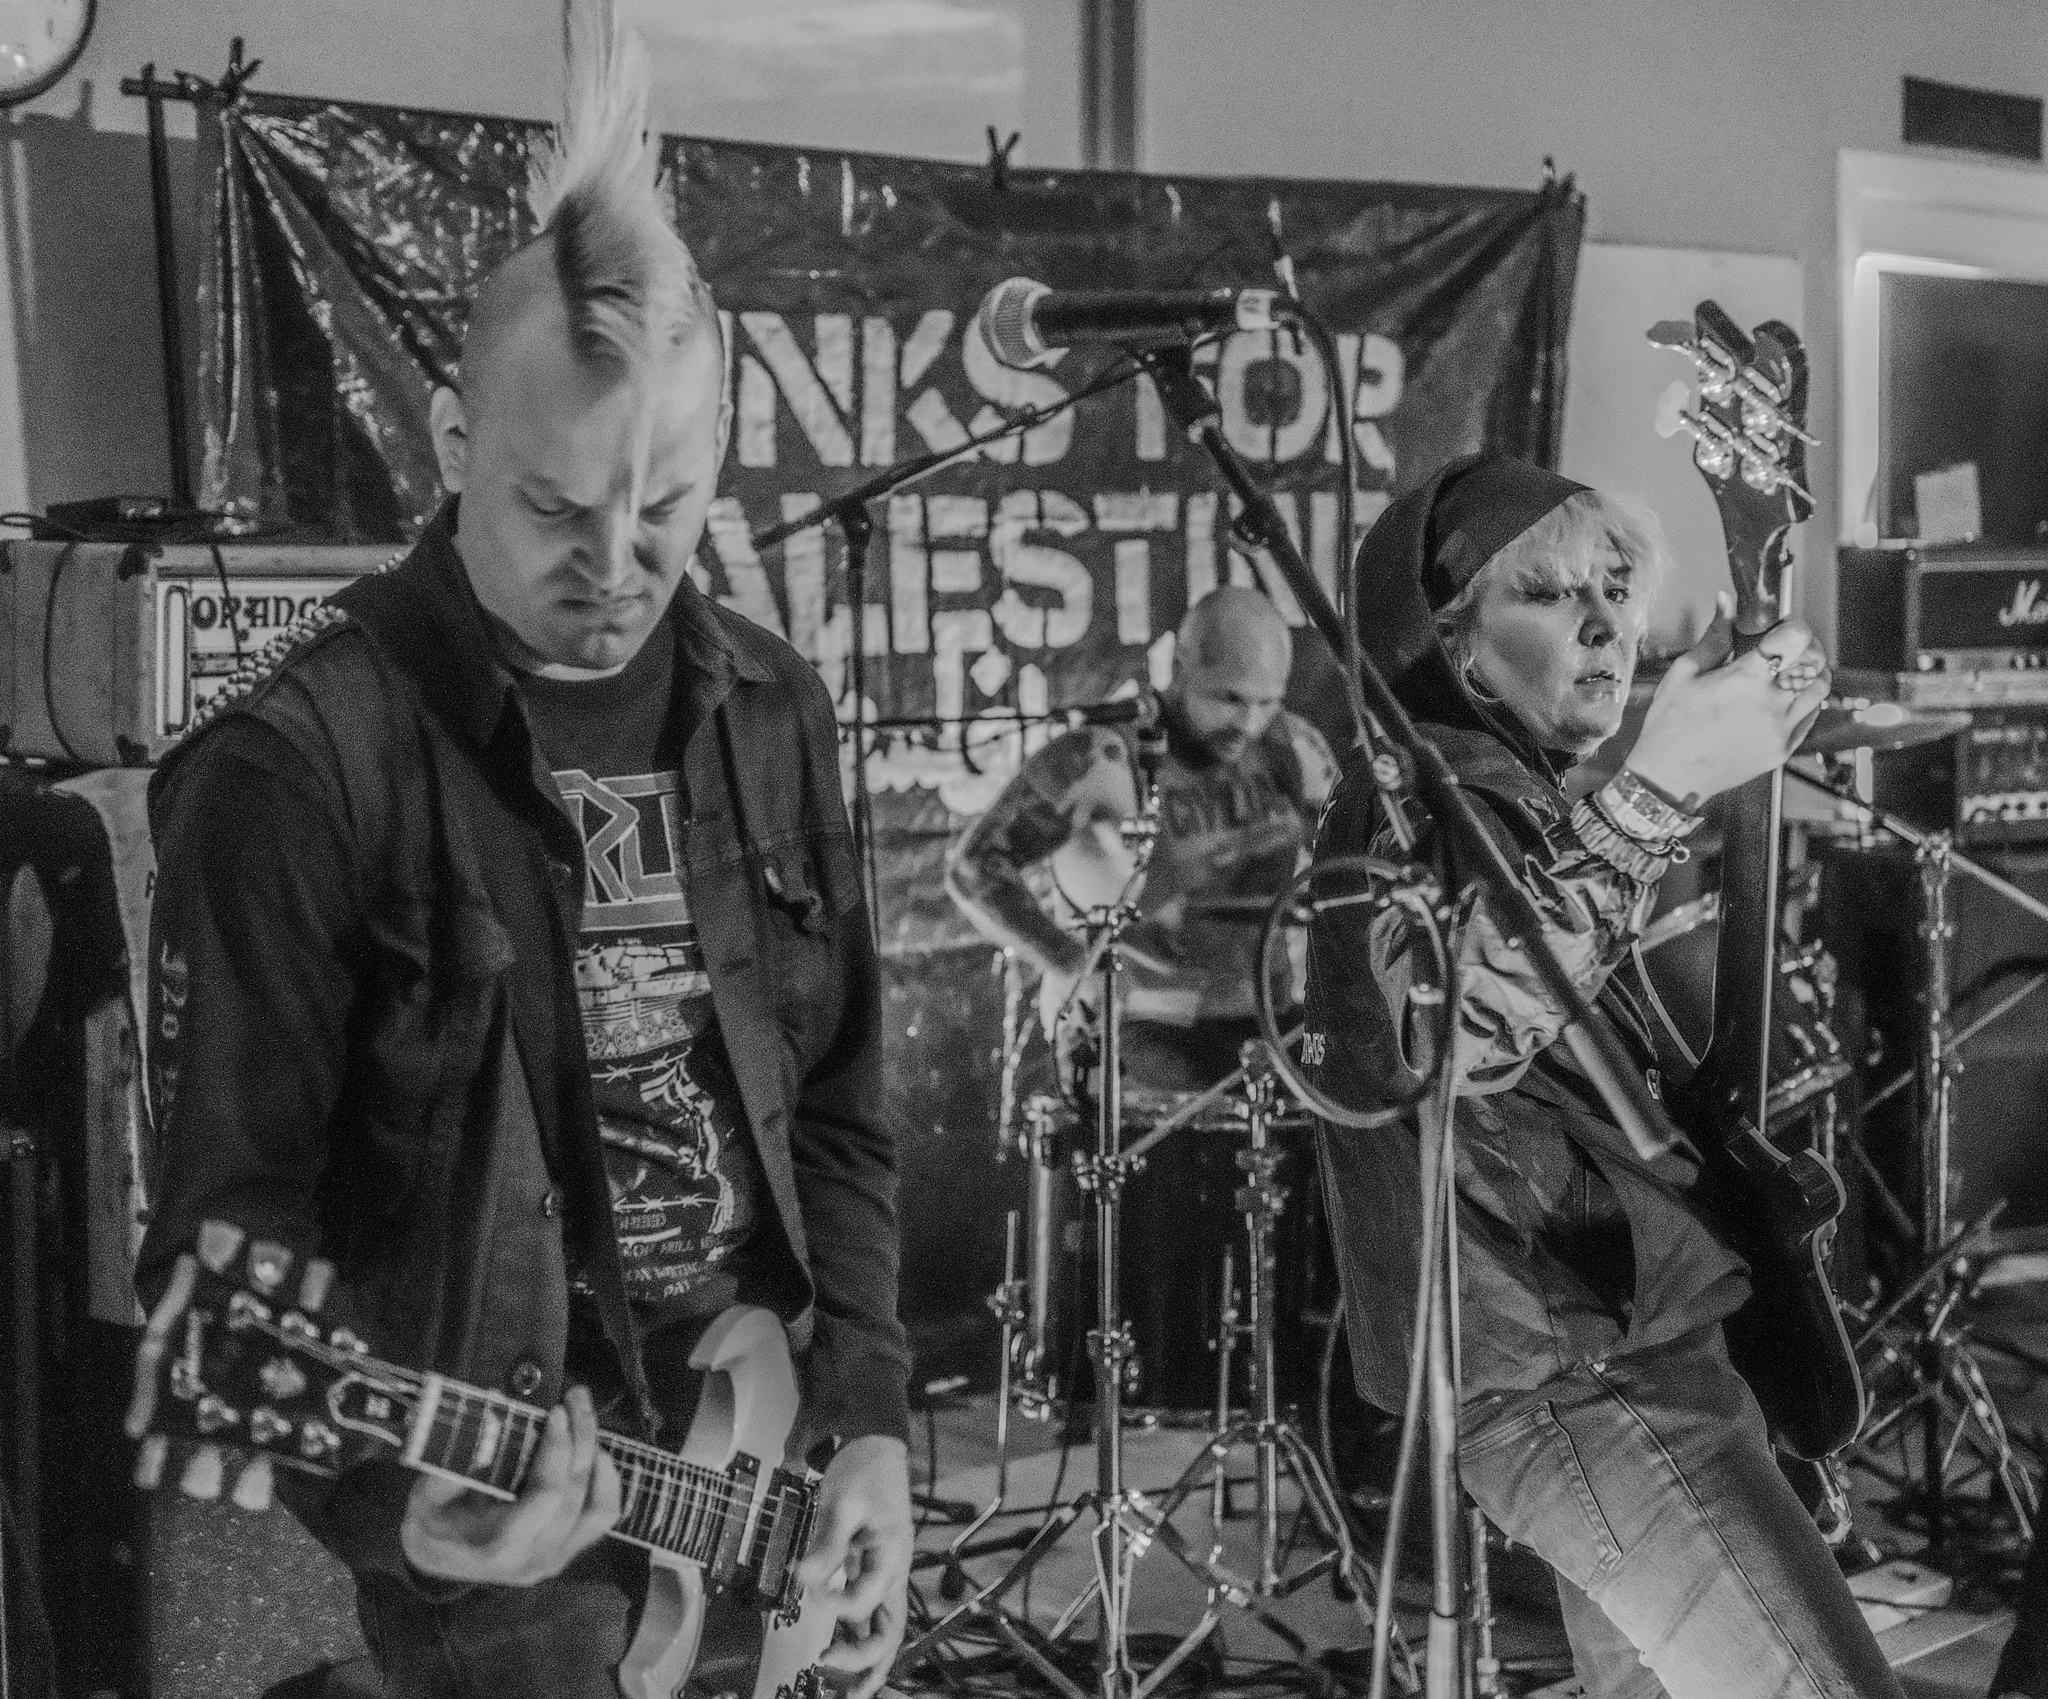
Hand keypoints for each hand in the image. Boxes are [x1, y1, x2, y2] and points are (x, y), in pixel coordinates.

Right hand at [399, 1384, 620, 1585]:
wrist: (436, 1560)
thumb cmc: (431, 1522)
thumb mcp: (427, 1493)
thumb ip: (461, 1457)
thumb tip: (496, 1403)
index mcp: (498, 1546)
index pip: (545, 1496)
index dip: (557, 1451)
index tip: (555, 1412)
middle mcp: (533, 1559)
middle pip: (575, 1495)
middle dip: (581, 1438)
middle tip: (576, 1397)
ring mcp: (554, 1560)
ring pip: (599, 1507)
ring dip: (598, 1456)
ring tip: (585, 1418)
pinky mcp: (566, 1552)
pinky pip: (602, 1518)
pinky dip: (607, 1482)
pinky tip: (595, 1451)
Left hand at [797, 1434, 911, 1698]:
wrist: (875, 1447)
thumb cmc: (866, 1470)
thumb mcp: (844, 1502)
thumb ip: (827, 1544)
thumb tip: (803, 1576)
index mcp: (892, 1557)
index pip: (867, 1600)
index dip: (837, 1603)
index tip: (812, 1588)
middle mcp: (892, 1573)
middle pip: (889, 1631)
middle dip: (864, 1660)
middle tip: (826, 1665)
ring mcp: (883, 1575)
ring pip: (883, 1630)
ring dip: (866, 1662)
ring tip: (845, 1692)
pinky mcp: (870, 1571)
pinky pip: (868, 1614)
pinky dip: (857, 1637)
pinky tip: (839, 1651)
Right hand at [1624, 597, 1830, 807]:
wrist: (1669, 778)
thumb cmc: (1670, 727)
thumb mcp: (1683, 674)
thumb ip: (1713, 637)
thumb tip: (1726, 602)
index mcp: (1744, 679)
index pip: (1795, 638)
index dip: (1793, 627)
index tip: (1781, 628)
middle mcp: (1770, 704)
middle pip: (1815, 660)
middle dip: (1806, 646)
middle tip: (1788, 646)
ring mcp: (1781, 729)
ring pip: (1820, 688)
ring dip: (1811, 673)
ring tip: (1789, 672)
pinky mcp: (1784, 749)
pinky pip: (1810, 716)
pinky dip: (1805, 701)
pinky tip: (1782, 698)